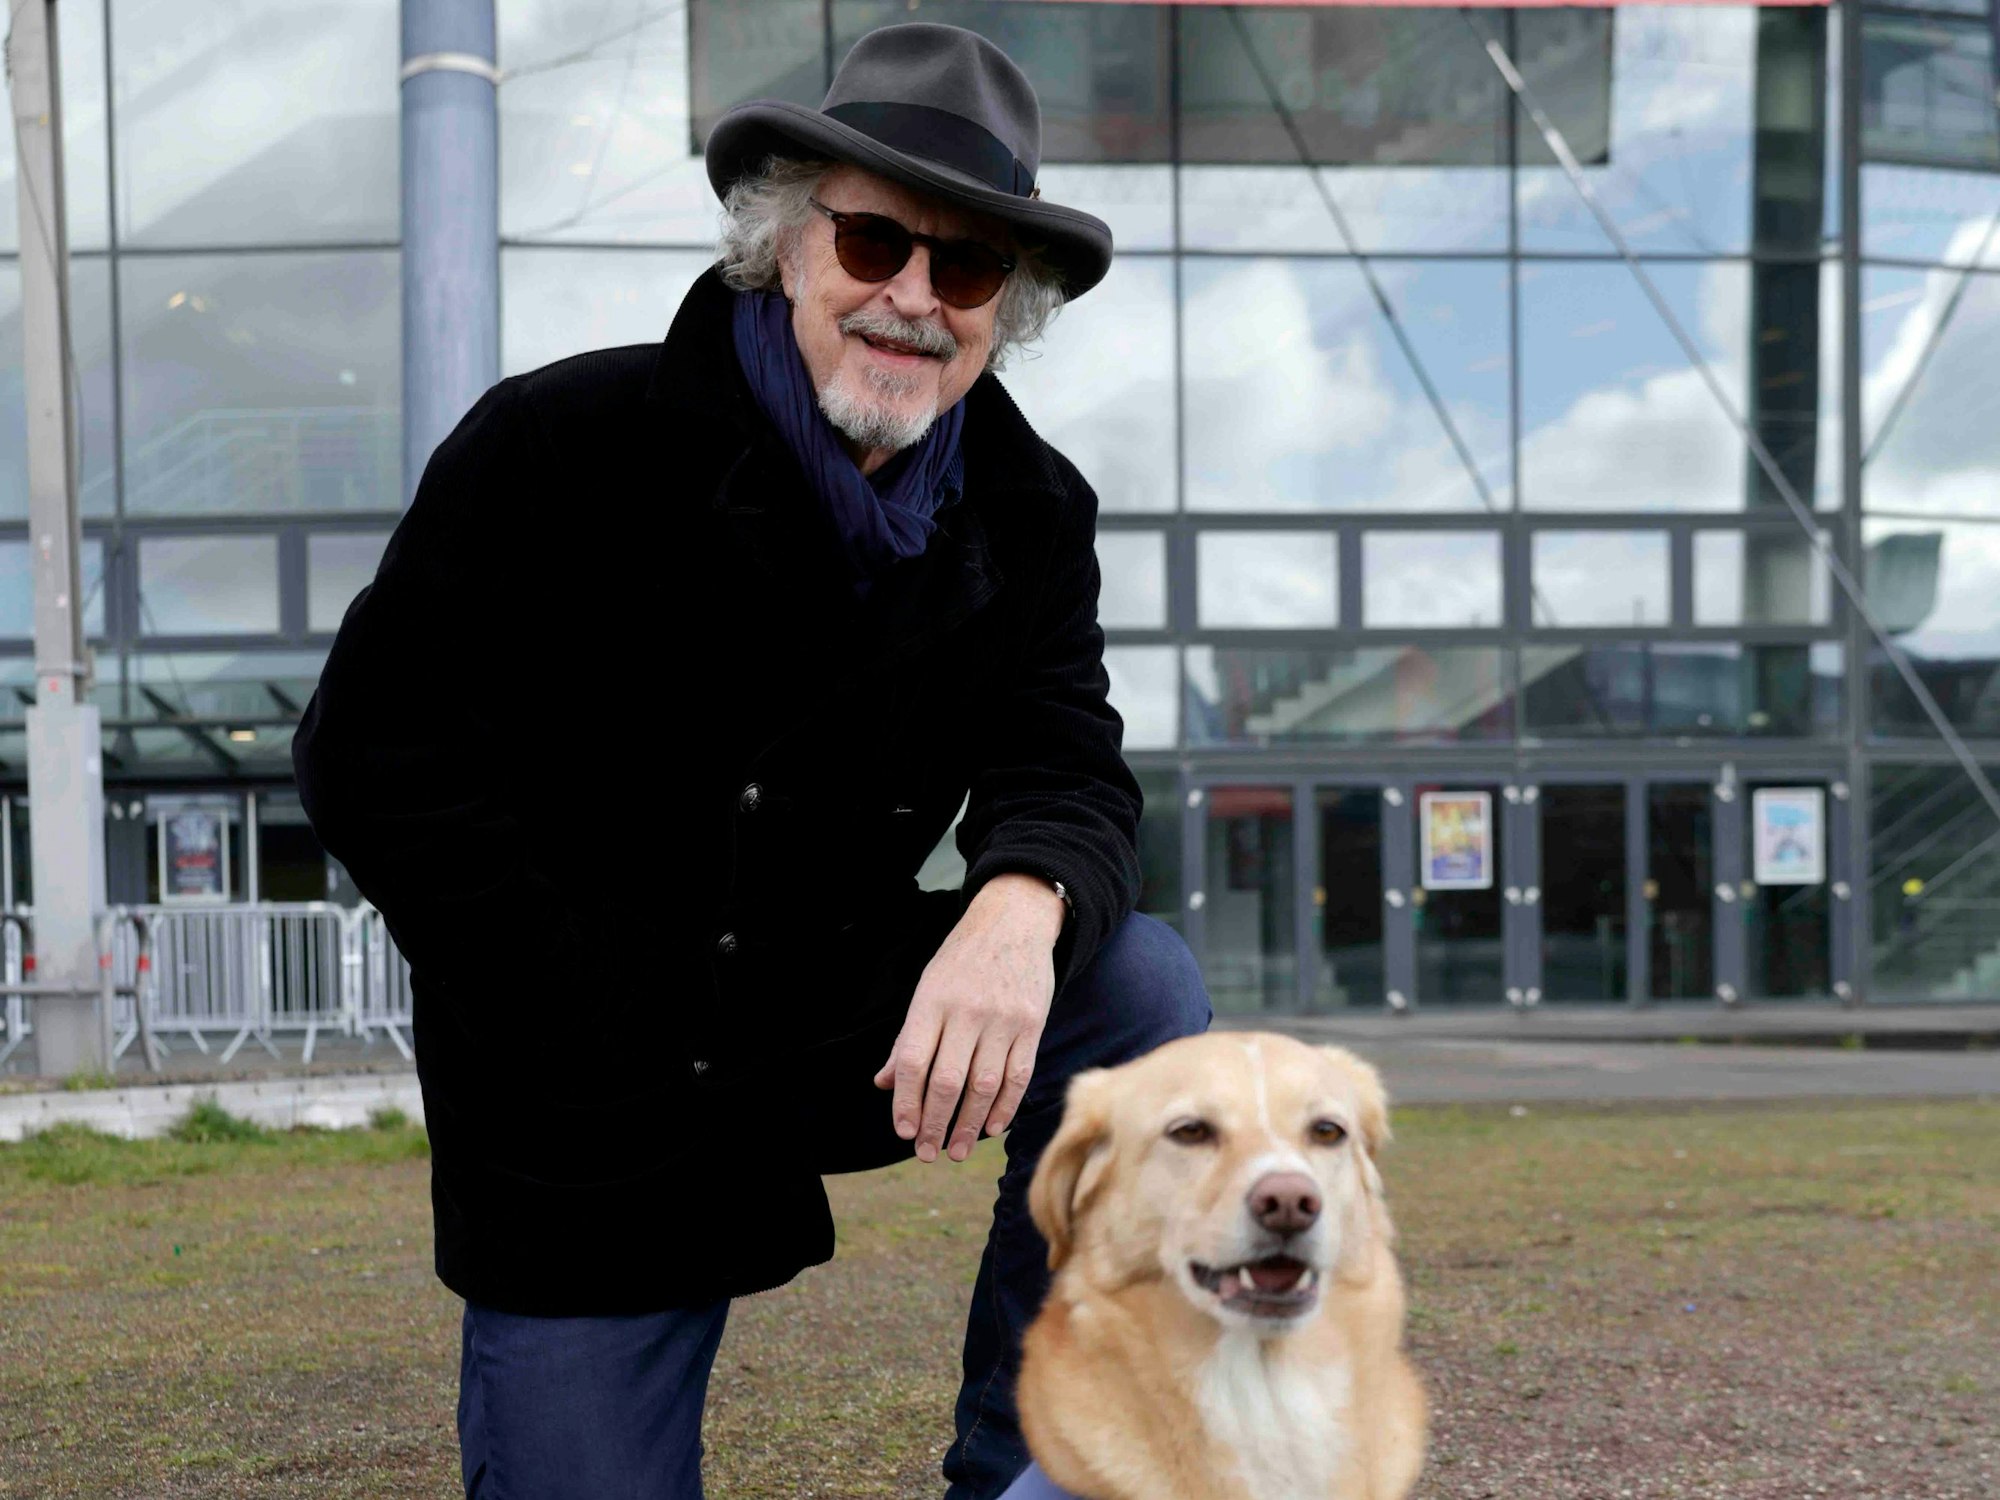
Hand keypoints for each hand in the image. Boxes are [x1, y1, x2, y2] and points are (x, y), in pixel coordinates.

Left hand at [873, 874, 1063, 1161]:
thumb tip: (883, 1083)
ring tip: (957, 1150)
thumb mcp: (927, 988)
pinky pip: (1018, 1076)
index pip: (912, 1062)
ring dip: (969, 1125)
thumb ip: (907, 1038)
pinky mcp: (1032, 1025)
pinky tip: (991, 1127)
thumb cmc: (962, 960)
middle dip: (935, 1124)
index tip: (904, 1131)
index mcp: (932, 1001)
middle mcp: (966, 1011)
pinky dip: (1004, 1107)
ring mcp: (1002, 1019)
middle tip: (927, 1153)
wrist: (1014, 922)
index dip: (906, 1101)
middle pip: (947, 1080)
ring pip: (984, 1085)